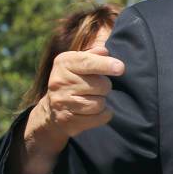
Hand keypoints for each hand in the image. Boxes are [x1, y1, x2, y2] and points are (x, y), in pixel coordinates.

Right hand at [6, 47, 123, 173]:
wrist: (52, 108)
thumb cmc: (74, 78)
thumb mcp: (79, 61)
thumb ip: (94, 55)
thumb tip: (105, 52)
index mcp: (64, 62)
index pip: (87, 62)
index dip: (106, 65)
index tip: (120, 68)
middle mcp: (60, 82)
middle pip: (100, 85)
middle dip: (105, 86)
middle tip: (97, 86)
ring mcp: (62, 103)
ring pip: (99, 103)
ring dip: (102, 101)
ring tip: (93, 98)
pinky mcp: (68, 121)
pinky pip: (99, 118)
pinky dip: (103, 114)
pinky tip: (94, 111)